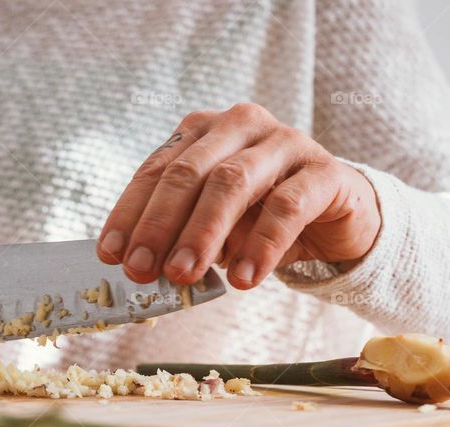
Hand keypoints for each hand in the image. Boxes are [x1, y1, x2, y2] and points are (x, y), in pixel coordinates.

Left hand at [97, 103, 380, 288]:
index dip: (131, 213)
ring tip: (183, 275)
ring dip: (202, 233)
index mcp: (203, 132)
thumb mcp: (215, 225)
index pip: (157, 170)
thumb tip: (142, 268)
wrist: (338, 216)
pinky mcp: (325, 171)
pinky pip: (287, 206)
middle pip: (189, 172)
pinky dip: (260, 245)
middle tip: (142, 271)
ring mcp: (285, 142)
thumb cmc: (262, 217)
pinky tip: (243, 278)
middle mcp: (241, 126)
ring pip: (233, 182)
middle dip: (160, 225)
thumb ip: (181, 236)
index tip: (111, 254)